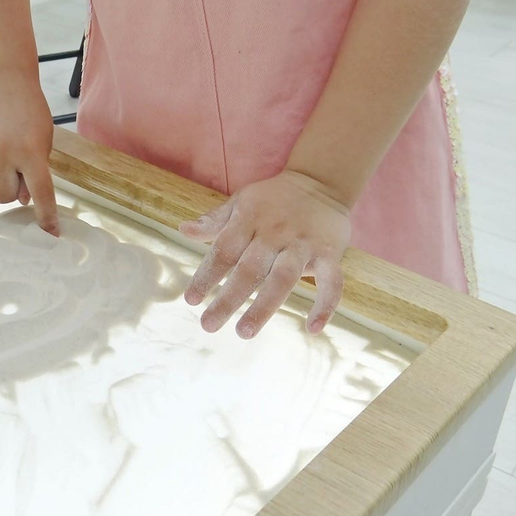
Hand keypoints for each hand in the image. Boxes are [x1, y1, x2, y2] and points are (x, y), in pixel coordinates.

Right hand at [0, 69, 58, 234]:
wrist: (3, 78)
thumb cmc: (29, 110)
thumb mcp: (43, 139)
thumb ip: (36, 170)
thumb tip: (22, 199)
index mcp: (30, 152)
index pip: (40, 192)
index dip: (46, 215)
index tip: (50, 233)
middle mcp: (2, 152)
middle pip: (3, 197)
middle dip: (11, 191)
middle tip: (16, 172)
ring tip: (1, 151)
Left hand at [180, 170, 350, 338]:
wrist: (320, 183)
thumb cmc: (272, 200)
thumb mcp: (241, 202)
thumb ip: (214, 221)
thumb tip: (183, 230)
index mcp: (249, 220)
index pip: (224, 250)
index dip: (207, 275)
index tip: (191, 300)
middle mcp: (274, 233)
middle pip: (249, 269)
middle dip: (228, 299)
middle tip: (208, 324)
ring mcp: (303, 244)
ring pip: (283, 279)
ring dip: (264, 307)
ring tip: (244, 332)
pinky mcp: (329, 253)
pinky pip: (332, 281)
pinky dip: (326, 305)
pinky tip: (313, 329)